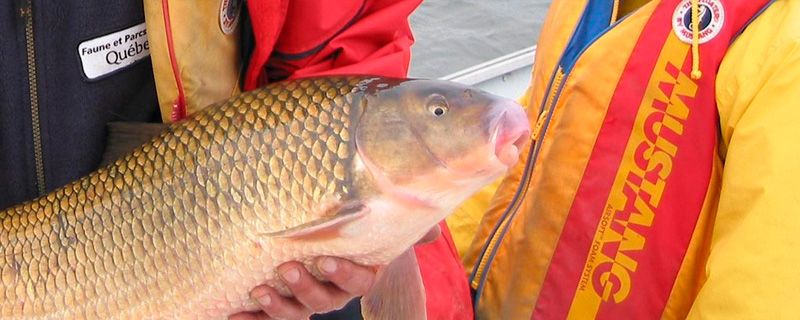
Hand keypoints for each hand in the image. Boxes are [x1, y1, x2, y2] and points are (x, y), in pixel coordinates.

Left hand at [228, 226, 440, 319]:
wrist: (332, 233)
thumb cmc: (356, 223)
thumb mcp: (376, 218)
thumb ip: (401, 221)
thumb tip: (433, 229)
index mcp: (362, 273)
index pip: (359, 279)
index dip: (344, 273)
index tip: (327, 259)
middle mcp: (338, 292)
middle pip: (325, 300)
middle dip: (305, 288)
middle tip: (286, 269)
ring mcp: (311, 301)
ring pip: (298, 313)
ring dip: (278, 306)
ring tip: (258, 291)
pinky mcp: (285, 305)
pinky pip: (270, 318)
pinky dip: (253, 318)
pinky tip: (234, 313)